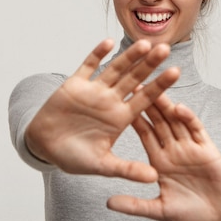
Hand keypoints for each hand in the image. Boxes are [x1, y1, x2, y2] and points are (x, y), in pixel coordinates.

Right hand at [25, 39, 178, 182]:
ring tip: (145, 43)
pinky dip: (97, 54)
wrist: (44, 147)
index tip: (176, 71)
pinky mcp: (75, 84)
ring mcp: (94, 90)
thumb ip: (127, 169)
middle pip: (134, 79)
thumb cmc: (74, 157)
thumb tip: (154, 178)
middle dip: (149, 65)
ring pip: (115, 69)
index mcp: (121, 117)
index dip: (160, 85)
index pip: (145, 98)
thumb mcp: (102, 165)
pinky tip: (108, 42)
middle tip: (166, 49)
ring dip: (129, 56)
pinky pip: (88, 66)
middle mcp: (111, 100)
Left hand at [107, 93, 220, 220]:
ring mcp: (190, 147)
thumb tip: (108, 203)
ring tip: (155, 88)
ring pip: (175, 120)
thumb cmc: (192, 214)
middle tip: (135, 84)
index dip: (134, 119)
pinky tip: (179, 108)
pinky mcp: (206, 148)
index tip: (119, 104)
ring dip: (166, 105)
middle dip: (147, 103)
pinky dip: (188, 118)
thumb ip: (135, 205)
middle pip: (158, 121)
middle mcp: (174, 150)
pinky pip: (196, 129)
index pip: (145, 134)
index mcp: (160, 161)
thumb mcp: (160, 210)